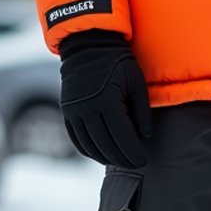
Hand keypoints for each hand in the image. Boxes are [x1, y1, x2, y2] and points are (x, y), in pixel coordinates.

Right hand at [58, 28, 152, 166]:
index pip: (123, 137)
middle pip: (106, 145)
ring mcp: (74, 111)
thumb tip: (144, 136)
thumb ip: (141, 110)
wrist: (87, 46)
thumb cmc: (117, 63)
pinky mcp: (67, 111)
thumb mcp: (136, 82)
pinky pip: (76, 138)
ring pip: (90, 145)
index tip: (143, 161)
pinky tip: (100, 154)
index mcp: (108, 101)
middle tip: (135, 165)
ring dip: (105, 157)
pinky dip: (88, 150)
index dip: (133, 153)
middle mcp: (88, 109)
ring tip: (120, 161)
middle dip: (122, 159)